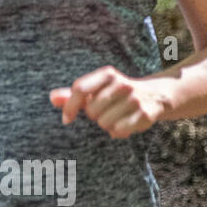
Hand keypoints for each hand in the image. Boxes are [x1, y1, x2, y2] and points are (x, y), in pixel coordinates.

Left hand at [49, 66, 171, 138]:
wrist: (154, 95)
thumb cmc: (116, 94)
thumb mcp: (96, 89)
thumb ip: (74, 94)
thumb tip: (52, 98)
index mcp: (107, 74)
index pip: (80, 89)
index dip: (70, 106)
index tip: (66, 120)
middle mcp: (121, 84)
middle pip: (91, 110)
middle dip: (94, 116)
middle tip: (105, 111)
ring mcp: (134, 98)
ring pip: (104, 123)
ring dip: (106, 125)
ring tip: (116, 117)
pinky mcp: (144, 114)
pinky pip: (118, 131)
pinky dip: (118, 132)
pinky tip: (125, 124)